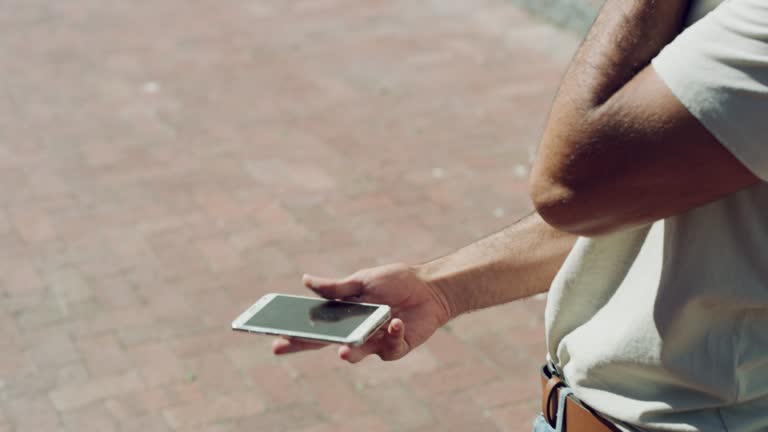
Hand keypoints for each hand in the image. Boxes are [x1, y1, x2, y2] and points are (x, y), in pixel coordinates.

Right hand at [272, 263, 451, 362]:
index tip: (273, 336)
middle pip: (326, 342)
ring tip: (343, 351)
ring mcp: (374, 342)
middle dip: (304, 344)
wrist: (429, 288)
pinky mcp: (395, 347)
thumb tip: (304, 280)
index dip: (294, 333)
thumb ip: (336, 287)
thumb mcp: (362, 280)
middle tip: (284, 345)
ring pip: (357, 352)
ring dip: (350, 352)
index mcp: (344, 315)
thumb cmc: (395, 282)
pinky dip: (392, 334)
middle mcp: (355, 331)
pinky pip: (389, 347)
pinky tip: (395, 322)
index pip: (314, 327)